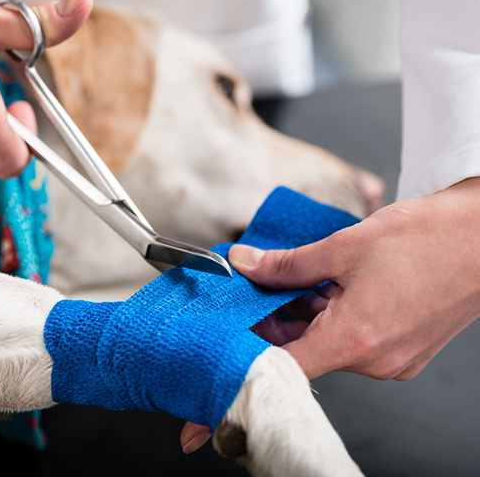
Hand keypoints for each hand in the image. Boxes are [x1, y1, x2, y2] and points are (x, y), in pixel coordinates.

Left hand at [181, 177, 479, 452]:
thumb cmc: (430, 238)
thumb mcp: (345, 245)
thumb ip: (286, 264)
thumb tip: (245, 265)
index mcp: (354, 341)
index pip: (277, 373)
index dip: (237, 381)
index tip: (209, 402)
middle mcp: (374, 362)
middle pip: (298, 354)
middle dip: (276, 320)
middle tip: (264, 283)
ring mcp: (391, 360)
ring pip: (324, 345)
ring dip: (306, 315)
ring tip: (314, 275)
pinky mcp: (402, 351)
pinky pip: (350, 342)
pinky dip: (332, 317)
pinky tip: (335, 285)